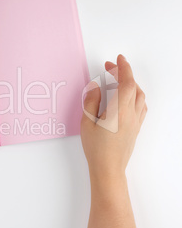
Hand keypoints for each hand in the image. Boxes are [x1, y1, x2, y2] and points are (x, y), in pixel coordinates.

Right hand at [81, 54, 146, 178]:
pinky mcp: (136, 128)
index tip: (117, 59)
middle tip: (110, 68)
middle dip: (123, 74)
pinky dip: (134, 95)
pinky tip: (125, 98)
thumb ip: (91, 101)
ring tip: (116, 82)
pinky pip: (140, 106)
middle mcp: (131, 114)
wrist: (109, 168)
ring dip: (130, 84)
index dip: (123, 68)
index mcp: (119, 110)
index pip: (126, 82)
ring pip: (140, 96)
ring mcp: (136, 121)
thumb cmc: (96, 148)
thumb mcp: (87, 122)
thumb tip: (95, 87)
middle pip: (133, 87)